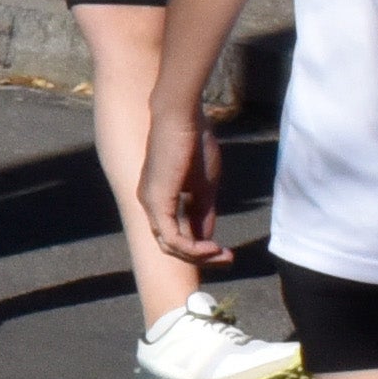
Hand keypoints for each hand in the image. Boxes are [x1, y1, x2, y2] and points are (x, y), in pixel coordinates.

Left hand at [141, 97, 233, 270]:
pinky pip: (170, 236)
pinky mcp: (156, 200)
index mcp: (159, 200)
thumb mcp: (204, 187)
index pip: (175, 236)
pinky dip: (191, 247)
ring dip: (198, 256)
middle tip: (228, 259)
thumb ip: (203, 213)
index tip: (228, 254)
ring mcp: (150, 203)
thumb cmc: (194, 146)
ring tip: (223, 254)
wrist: (183, 119)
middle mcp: (149, 204)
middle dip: (200, 258)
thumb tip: (207, 239)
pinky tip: (212, 247)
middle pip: (170, 246)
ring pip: (169, 245)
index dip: (201, 251)